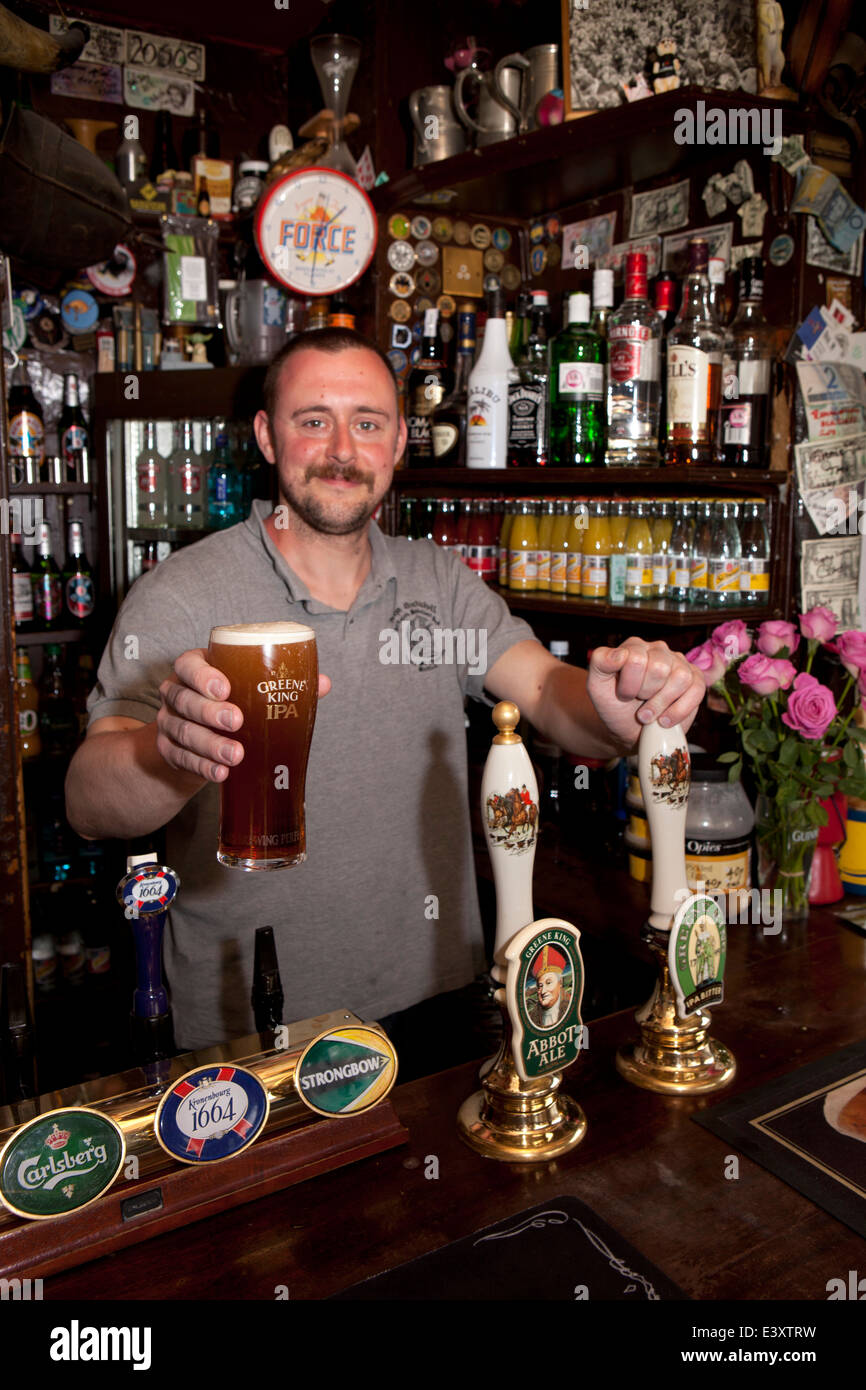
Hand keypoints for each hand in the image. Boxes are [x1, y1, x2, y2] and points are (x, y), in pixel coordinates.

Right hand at [157, 648, 330, 782]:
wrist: (195, 741)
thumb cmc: (228, 705)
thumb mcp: (247, 691)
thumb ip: (281, 685)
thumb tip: (321, 683)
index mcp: (195, 670)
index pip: (189, 666)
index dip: (203, 676)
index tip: (225, 688)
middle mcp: (177, 693)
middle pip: (185, 700)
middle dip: (210, 712)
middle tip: (237, 722)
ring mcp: (169, 723)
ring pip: (184, 731)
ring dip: (210, 745)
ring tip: (235, 755)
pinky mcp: (168, 751)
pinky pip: (181, 759)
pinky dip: (202, 767)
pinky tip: (220, 773)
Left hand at [587, 638, 703, 747]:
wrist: (630, 731)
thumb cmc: (615, 706)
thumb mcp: (596, 686)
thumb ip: (600, 663)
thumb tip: (618, 655)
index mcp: (634, 646)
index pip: (635, 659)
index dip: (628, 685)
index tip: (623, 695)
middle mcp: (659, 650)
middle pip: (659, 668)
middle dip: (645, 693)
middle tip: (638, 701)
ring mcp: (679, 664)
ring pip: (680, 678)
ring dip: (661, 703)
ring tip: (650, 714)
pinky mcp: (695, 681)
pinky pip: (696, 690)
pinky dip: (678, 711)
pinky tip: (665, 720)